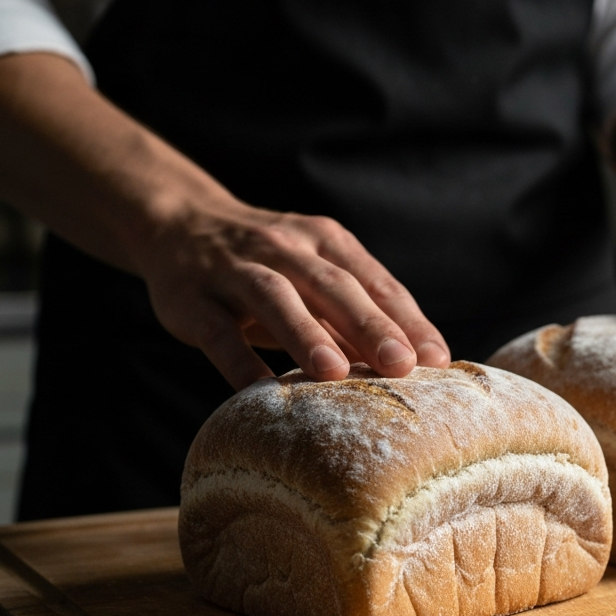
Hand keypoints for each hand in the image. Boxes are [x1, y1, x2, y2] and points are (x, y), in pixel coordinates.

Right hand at [141, 203, 450, 389]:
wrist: (178, 223)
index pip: (375, 281)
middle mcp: (285, 246)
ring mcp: (235, 268)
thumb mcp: (314, 275)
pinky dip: (238, 360)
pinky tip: (259, 392)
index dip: (407, 319)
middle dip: (370, 325)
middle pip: (333, 285)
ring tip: (335, 373)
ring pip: (275, 297)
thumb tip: (411, 366)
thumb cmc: (269, 266)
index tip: (437, 359)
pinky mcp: (192, 297)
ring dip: (306, 333)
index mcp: (326, 241)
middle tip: (403, 366)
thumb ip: (353, 314)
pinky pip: (217, 331)